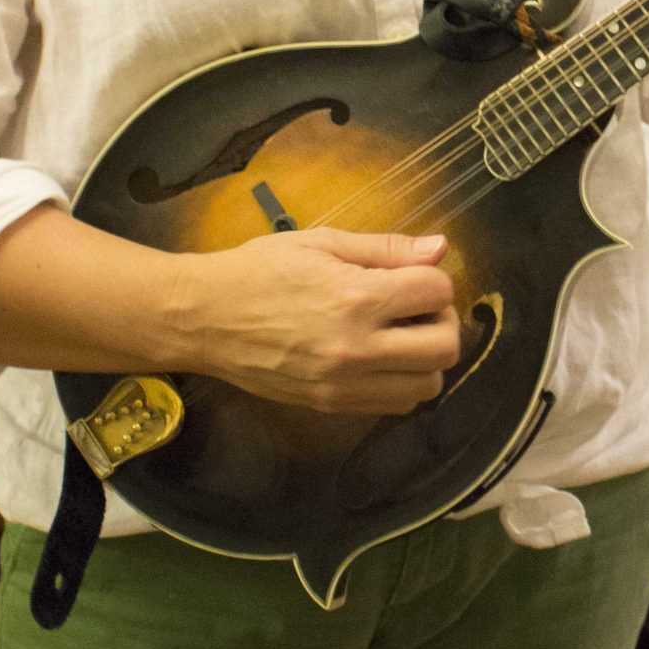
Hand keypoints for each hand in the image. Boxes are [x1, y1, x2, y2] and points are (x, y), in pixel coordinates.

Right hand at [173, 227, 461, 414]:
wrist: (204, 318)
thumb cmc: (260, 270)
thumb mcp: (322, 242)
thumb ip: (386, 249)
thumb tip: (442, 248)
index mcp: (356, 298)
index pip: (438, 292)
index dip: (432, 278)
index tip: (411, 275)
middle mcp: (357, 348)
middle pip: (445, 347)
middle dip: (440, 321)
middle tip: (414, 308)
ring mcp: (344, 384)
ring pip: (428, 385)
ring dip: (425, 358)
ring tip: (398, 336)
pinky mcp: (332, 405)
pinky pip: (395, 405)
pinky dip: (400, 382)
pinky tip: (378, 359)